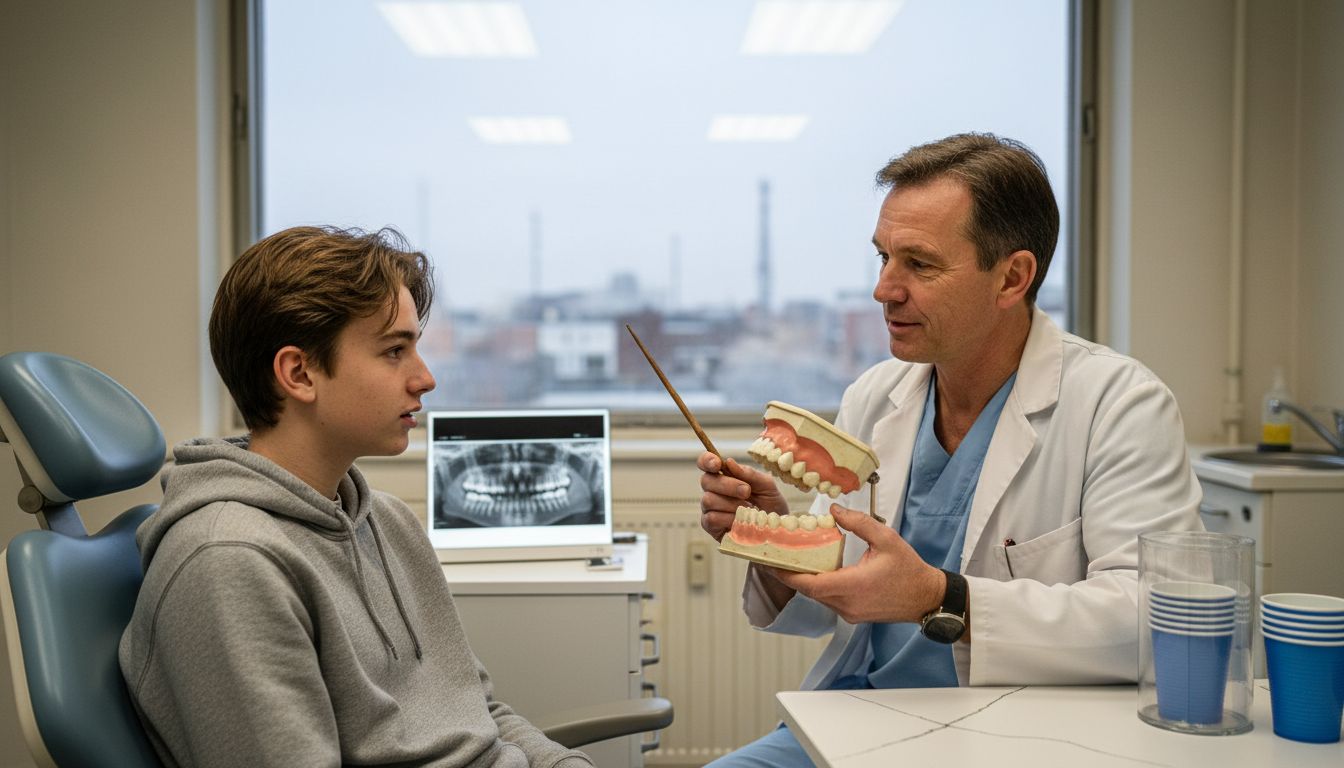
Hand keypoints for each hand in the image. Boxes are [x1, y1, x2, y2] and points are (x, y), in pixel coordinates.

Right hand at [697, 451, 787, 541]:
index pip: (706, 463)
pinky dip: (727, 518)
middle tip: (747, 491)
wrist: (776, 531)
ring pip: (708, 499)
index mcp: (725, 476)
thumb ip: (749, 474)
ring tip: (748, 509)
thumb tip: (729, 462)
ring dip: (731, 503)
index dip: (707, 460)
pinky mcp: (710, 526)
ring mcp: (710, 508)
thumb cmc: (770, 506)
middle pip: (706, 480)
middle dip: (727, 485)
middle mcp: (713, 490)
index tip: (717, 464)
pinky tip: (740, 521)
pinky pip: (711, 518)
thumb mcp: (767, 486)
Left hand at [769, 505, 945, 624]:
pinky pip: (828, 601)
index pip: (810, 584)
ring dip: (805, 581)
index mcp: (853, 586)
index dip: (787, 575)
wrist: (927, 598)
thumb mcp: (886, 538)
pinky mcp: (853, 615)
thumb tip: (834, 510)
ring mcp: (849, 613)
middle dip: (790, 575)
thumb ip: (859, 522)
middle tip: (774, 557)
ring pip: (818, 597)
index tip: (771, 563)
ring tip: (791, 561)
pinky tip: (815, 571)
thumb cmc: (909, 569)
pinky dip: (818, 586)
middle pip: (809, 591)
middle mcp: (847, 604)